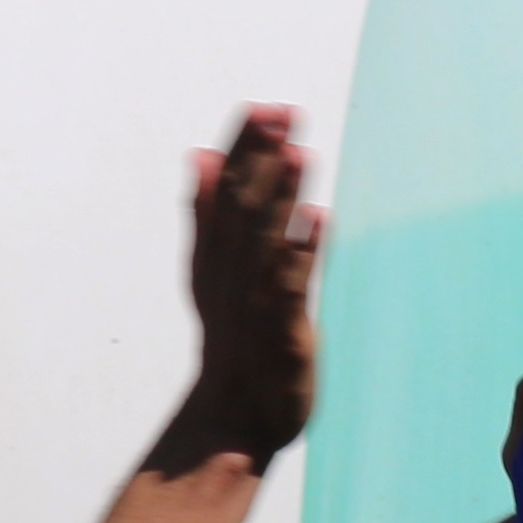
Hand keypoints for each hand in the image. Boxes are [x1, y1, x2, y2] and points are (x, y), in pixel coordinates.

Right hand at [176, 110, 319, 461]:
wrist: (231, 416)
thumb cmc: (231, 338)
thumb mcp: (210, 270)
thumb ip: (207, 212)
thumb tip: (202, 151)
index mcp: (211, 255)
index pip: (224, 192)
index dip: (241, 149)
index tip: (260, 106)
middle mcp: (228, 273)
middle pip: (243, 208)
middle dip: (261, 159)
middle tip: (281, 111)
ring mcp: (253, 302)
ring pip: (266, 241)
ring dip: (282, 196)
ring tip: (298, 152)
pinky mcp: (282, 332)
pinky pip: (291, 288)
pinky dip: (303, 252)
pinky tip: (319, 217)